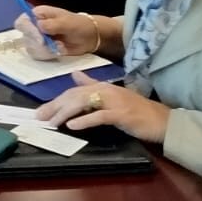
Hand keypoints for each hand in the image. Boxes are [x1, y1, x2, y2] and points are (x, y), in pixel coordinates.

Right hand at [13, 5, 114, 58]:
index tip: (40, 39)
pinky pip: (39, 56)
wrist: (90, 37)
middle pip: (25, 38)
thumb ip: (52, 24)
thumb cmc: (78, 24)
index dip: (28, 31)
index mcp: (38, 15)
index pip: (22, 22)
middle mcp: (35, 26)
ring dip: (45, 50)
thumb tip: (38, 26)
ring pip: (31, 48)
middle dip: (39, 43)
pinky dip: (49, 55)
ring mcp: (38, 39)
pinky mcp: (44, 50)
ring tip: (60, 46)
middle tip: (53, 43)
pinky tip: (60, 50)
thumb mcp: (67, 22)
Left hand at [35, 71, 169, 142]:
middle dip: (55, 106)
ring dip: (65, 113)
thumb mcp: (112, 97)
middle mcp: (106, 90)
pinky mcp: (121, 114)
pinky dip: (84, 120)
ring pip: (83, 104)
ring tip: (51, 122)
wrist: (161, 120)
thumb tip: (74, 75)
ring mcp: (114, 101)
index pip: (73, 91)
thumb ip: (92, 86)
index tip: (42, 111)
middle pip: (75, 96)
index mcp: (102, 86)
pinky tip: (72, 126)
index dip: (56, 100)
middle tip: (40, 117)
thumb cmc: (136, 111)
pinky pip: (99, 116)